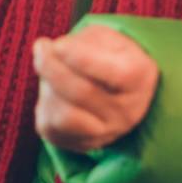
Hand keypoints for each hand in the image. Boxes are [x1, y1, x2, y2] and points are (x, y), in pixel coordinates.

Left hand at [33, 26, 158, 153]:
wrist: (114, 89)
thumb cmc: (109, 55)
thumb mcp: (107, 38)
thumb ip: (85, 41)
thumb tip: (55, 51)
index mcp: (141, 78)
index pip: (116, 74)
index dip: (82, 59)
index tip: (58, 44)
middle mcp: (129, 112)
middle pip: (83, 93)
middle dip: (52, 68)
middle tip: (41, 47)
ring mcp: (107, 133)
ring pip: (64, 115)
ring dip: (47, 87)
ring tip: (47, 67)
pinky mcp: (81, 144)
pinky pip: (52, 126)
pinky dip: (45, 102)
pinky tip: (52, 90)